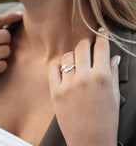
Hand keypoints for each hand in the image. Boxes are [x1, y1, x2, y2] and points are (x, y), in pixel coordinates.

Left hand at [48, 28, 120, 145]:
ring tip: (75, 61)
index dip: (102, 36)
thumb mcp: (113, 94)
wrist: (89, 139)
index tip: (100, 31)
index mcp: (101, 77)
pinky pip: (53, 69)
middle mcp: (84, 78)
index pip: (101, 47)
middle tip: (87, 44)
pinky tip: (63, 71)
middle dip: (86, 43)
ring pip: (67, 56)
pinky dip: (58, 66)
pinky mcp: (56, 92)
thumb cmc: (104, 119)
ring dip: (72, 55)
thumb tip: (112, 57)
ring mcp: (68, 84)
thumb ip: (112, 72)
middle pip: (82, 47)